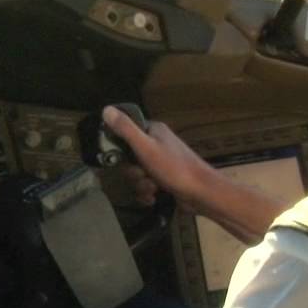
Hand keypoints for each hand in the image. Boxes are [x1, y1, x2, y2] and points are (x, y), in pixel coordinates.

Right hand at [100, 105, 215, 214]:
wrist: (201, 194)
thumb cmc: (174, 168)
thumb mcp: (146, 147)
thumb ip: (126, 129)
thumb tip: (106, 109)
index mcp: (154, 131)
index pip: (126, 134)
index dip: (121, 150)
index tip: (122, 160)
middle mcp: (158, 144)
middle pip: (130, 158)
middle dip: (134, 173)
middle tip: (143, 176)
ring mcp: (162, 162)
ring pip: (137, 174)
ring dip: (141, 185)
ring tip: (153, 189)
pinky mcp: (165, 179)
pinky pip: (146, 185)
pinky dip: (147, 193)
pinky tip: (153, 198)